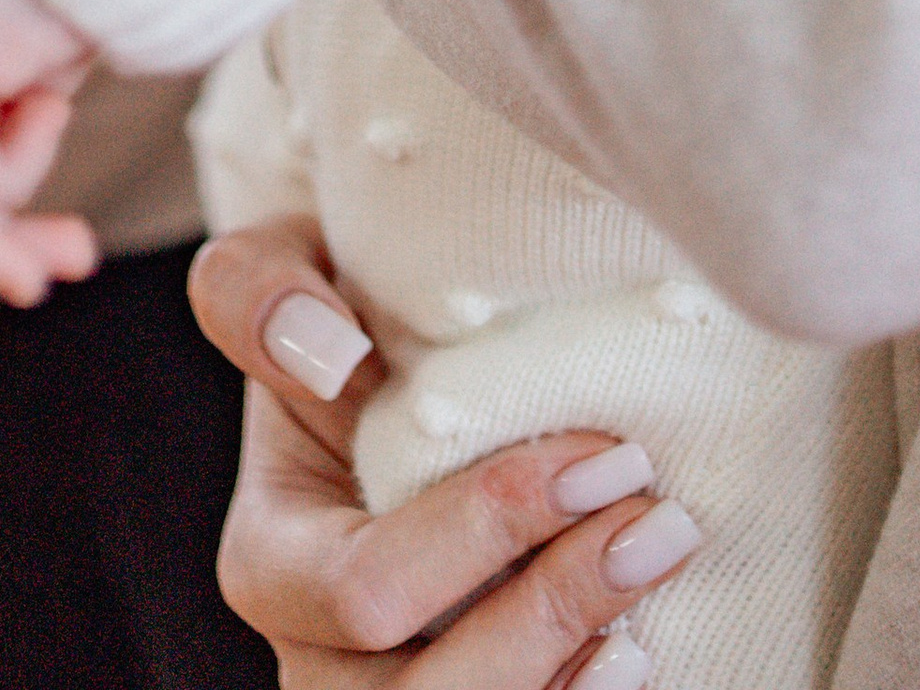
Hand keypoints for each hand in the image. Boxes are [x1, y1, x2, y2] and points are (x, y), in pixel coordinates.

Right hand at [190, 222, 700, 688]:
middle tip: (661, 522)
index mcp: (271, 562)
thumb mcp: (286, 269)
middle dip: (554, 613)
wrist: (400, 362)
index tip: (601, 452)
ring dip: (579, 660)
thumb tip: (329, 353)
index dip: (488, 532)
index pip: (365, 591)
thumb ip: (258, 290)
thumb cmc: (347, 314)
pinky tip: (637, 640)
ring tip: (658, 567)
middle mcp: (322, 659)